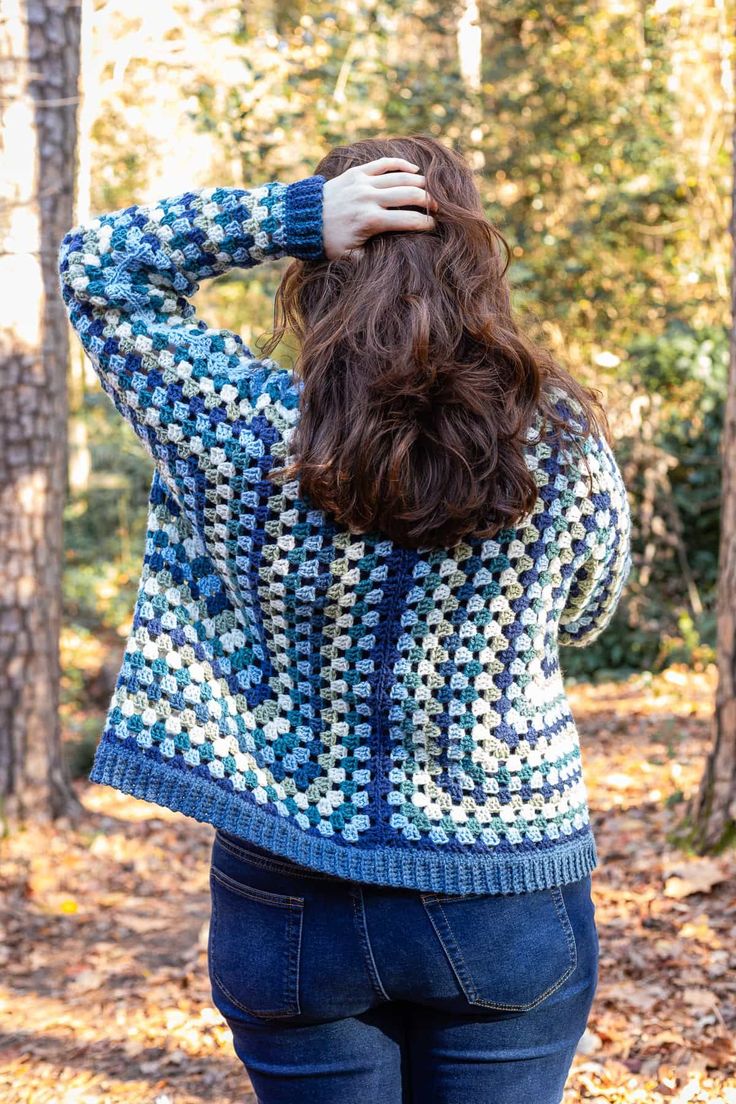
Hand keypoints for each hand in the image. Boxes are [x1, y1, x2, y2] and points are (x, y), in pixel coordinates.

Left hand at [321, 156, 437, 260]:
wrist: (302, 218)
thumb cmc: (328, 242)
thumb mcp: (348, 257)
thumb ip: (370, 259)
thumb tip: (392, 262)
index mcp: (371, 221)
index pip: (409, 220)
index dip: (426, 224)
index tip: (434, 227)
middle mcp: (370, 198)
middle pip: (410, 195)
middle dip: (428, 201)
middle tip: (437, 208)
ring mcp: (363, 182)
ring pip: (401, 177)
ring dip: (419, 183)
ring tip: (429, 191)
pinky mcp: (357, 172)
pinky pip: (384, 163)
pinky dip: (401, 164)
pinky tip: (414, 170)